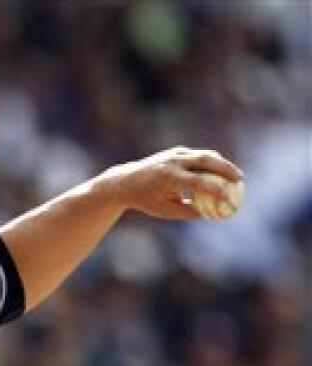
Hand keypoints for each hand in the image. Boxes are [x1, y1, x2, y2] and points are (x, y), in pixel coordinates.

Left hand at [103, 147, 243, 220]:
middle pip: (207, 160)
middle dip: (226, 169)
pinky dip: (212, 163)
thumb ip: (189, 211)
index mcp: (169, 178)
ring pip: (205, 155)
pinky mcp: (177, 151)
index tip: (230, 200)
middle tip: (240, 180)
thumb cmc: (146, 200)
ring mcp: (175, 153)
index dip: (217, 191)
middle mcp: (173, 162)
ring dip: (222, 164)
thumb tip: (213, 214)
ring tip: (235, 177)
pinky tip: (222, 172)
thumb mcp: (165, 210)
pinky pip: (199, 155)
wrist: (125, 181)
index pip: (199, 183)